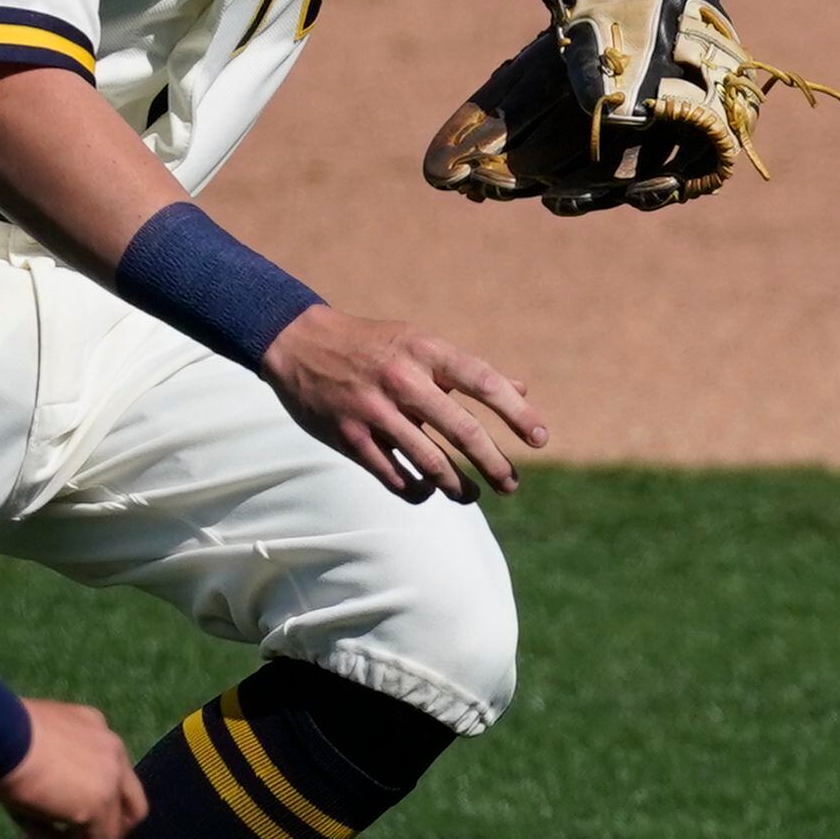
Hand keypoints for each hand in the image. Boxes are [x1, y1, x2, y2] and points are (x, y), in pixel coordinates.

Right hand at [0, 699, 145, 838]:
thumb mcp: (26, 745)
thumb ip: (46, 770)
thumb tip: (34, 802)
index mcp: (94, 728)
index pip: (109, 776)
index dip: (86, 802)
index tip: (52, 816)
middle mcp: (112, 750)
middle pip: (130, 809)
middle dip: (99, 836)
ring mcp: (111, 779)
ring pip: (104, 835)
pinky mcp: (98, 806)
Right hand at [259, 304, 548, 503]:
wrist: (299, 343)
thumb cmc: (373, 345)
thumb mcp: (420, 344)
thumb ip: (469, 371)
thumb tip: (523, 390)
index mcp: (426, 350)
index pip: (484, 382)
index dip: (516, 413)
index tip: (540, 440)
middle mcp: (403, 379)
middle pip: (462, 431)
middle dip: (494, 465)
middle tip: (511, 485)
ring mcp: (375, 411)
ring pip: (430, 463)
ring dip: (458, 487)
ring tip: (473, 495)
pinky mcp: (349, 437)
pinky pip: (394, 477)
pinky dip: (417, 491)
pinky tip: (428, 492)